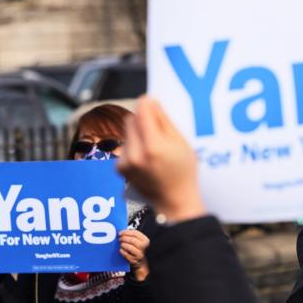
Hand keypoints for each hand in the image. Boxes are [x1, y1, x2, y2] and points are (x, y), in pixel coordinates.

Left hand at [117, 98, 205, 222]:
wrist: (173, 201)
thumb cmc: (183, 172)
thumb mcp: (181, 143)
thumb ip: (163, 121)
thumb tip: (150, 101)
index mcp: (153, 147)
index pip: (142, 112)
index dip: (147, 104)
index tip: (153, 102)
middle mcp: (135, 155)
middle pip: (131, 120)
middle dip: (143, 119)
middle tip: (158, 128)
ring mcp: (125, 162)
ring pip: (127, 133)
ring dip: (138, 133)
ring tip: (155, 147)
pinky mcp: (119, 168)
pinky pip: (124, 146)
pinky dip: (134, 146)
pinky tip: (147, 158)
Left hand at [119, 229, 149, 280]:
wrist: (140, 262)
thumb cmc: (137, 249)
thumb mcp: (137, 241)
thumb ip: (131, 236)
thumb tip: (122, 232)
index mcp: (145, 240)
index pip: (135, 233)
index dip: (126, 232)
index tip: (120, 233)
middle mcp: (144, 247)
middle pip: (132, 240)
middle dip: (124, 238)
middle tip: (119, 239)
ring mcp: (139, 254)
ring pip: (130, 247)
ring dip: (123, 245)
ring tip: (121, 244)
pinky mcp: (134, 260)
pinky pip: (126, 255)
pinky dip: (122, 251)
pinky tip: (120, 250)